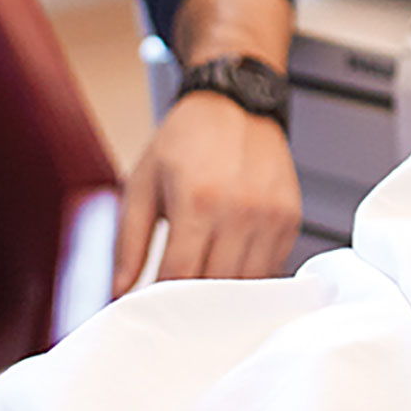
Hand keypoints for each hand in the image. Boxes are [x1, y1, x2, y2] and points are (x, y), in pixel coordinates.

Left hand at [112, 91, 303, 294]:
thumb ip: (128, 241)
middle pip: (216, 286)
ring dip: (224, 297)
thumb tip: (120, 290)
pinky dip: (251, 277)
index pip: (180, 275)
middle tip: (175, 304)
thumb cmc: (186, 141)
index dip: (163, 300)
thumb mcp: (143, 183)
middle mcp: (241, 210)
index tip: (152, 306)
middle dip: (192, 303)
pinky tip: (232, 267)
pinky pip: (272, 268)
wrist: (237, 104)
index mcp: (198, 200)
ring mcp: (271, 215)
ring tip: (204, 291)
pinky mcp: (291, 217)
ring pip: (248, 285)